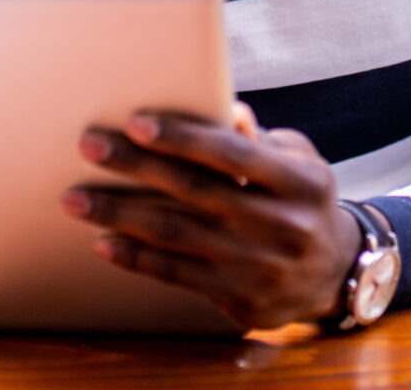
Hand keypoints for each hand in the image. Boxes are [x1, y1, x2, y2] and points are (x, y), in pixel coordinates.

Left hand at [60, 105, 363, 329]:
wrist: (334, 272)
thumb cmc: (302, 200)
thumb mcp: (299, 161)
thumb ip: (259, 139)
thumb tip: (226, 110)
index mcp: (301, 182)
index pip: (233, 155)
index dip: (184, 138)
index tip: (137, 123)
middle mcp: (282, 225)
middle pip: (195, 191)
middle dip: (136, 166)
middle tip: (90, 147)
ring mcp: (260, 267)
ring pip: (177, 235)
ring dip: (120, 215)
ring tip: (76, 199)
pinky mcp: (240, 300)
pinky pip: (177, 275)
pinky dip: (137, 258)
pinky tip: (104, 241)